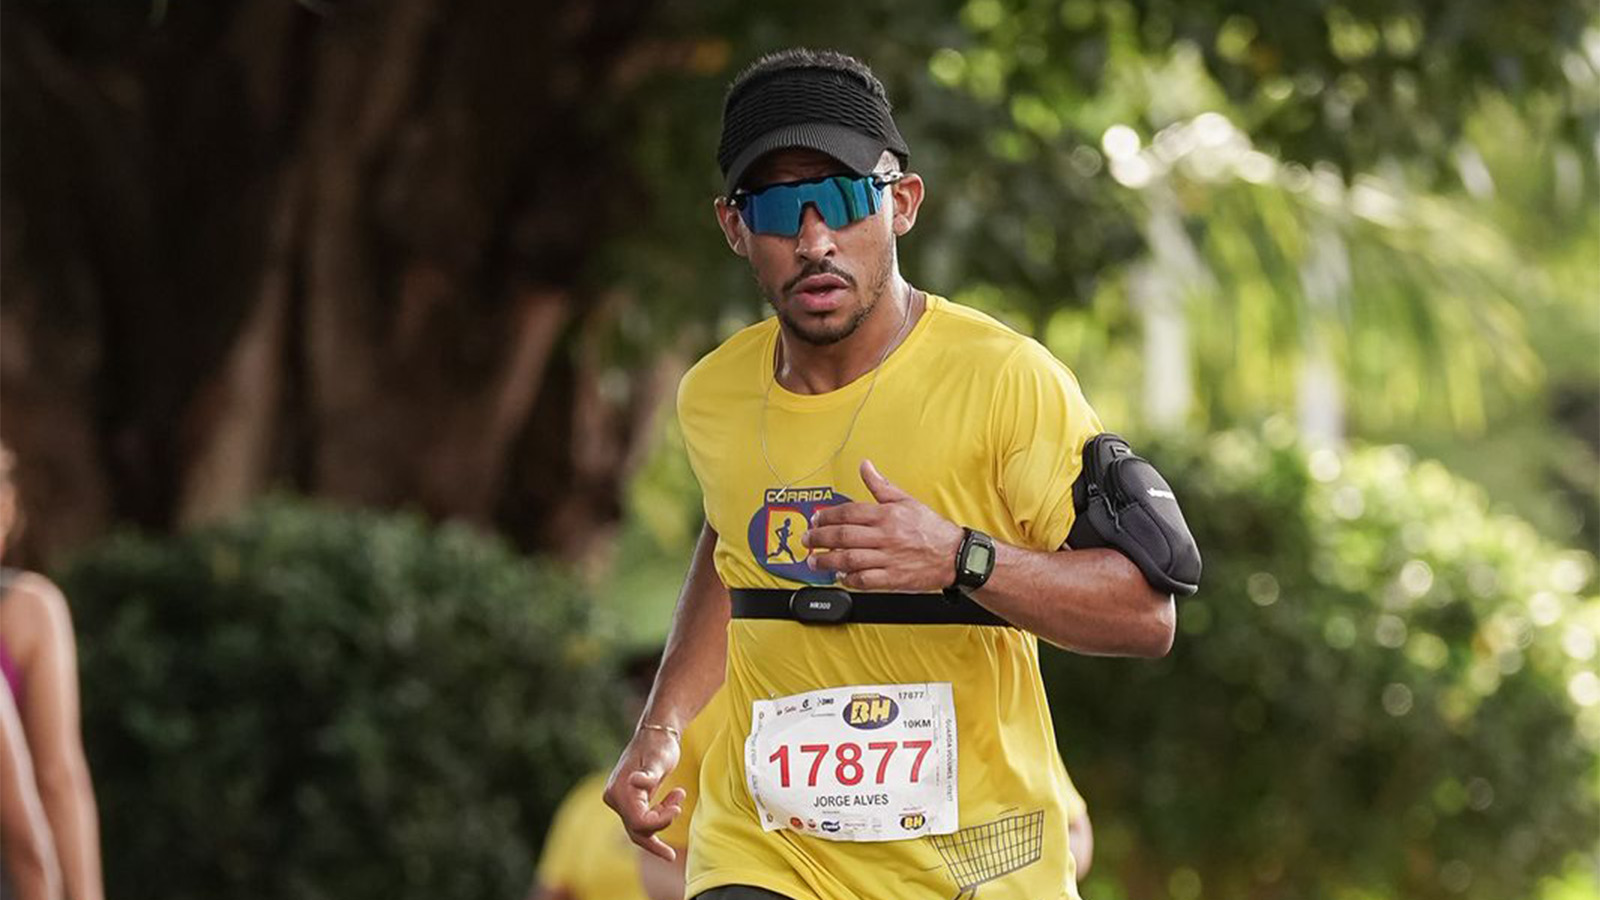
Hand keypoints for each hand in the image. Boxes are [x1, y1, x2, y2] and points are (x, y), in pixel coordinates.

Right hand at [603, 727, 685, 860]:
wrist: (657, 733)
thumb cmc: (660, 744)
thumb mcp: (659, 758)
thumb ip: (650, 774)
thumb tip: (637, 782)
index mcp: (619, 791)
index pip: (639, 822)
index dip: (660, 821)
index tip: (678, 807)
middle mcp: (614, 798)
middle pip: (637, 831)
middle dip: (661, 826)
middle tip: (679, 809)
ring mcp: (620, 801)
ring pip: (640, 828)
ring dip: (662, 818)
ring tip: (678, 795)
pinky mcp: (628, 801)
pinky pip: (642, 820)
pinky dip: (659, 816)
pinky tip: (674, 801)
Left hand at [803, 459, 964, 590]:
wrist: (955, 555)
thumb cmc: (931, 529)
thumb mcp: (907, 500)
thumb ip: (881, 486)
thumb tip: (866, 466)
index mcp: (887, 515)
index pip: (849, 512)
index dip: (828, 516)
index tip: (816, 519)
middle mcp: (886, 536)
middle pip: (844, 536)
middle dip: (820, 538)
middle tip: (807, 540)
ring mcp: (889, 558)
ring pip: (850, 559)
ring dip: (828, 560)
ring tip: (814, 560)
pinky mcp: (893, 578)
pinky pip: (865, 580)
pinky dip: (849, 579)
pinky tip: (840, 576)